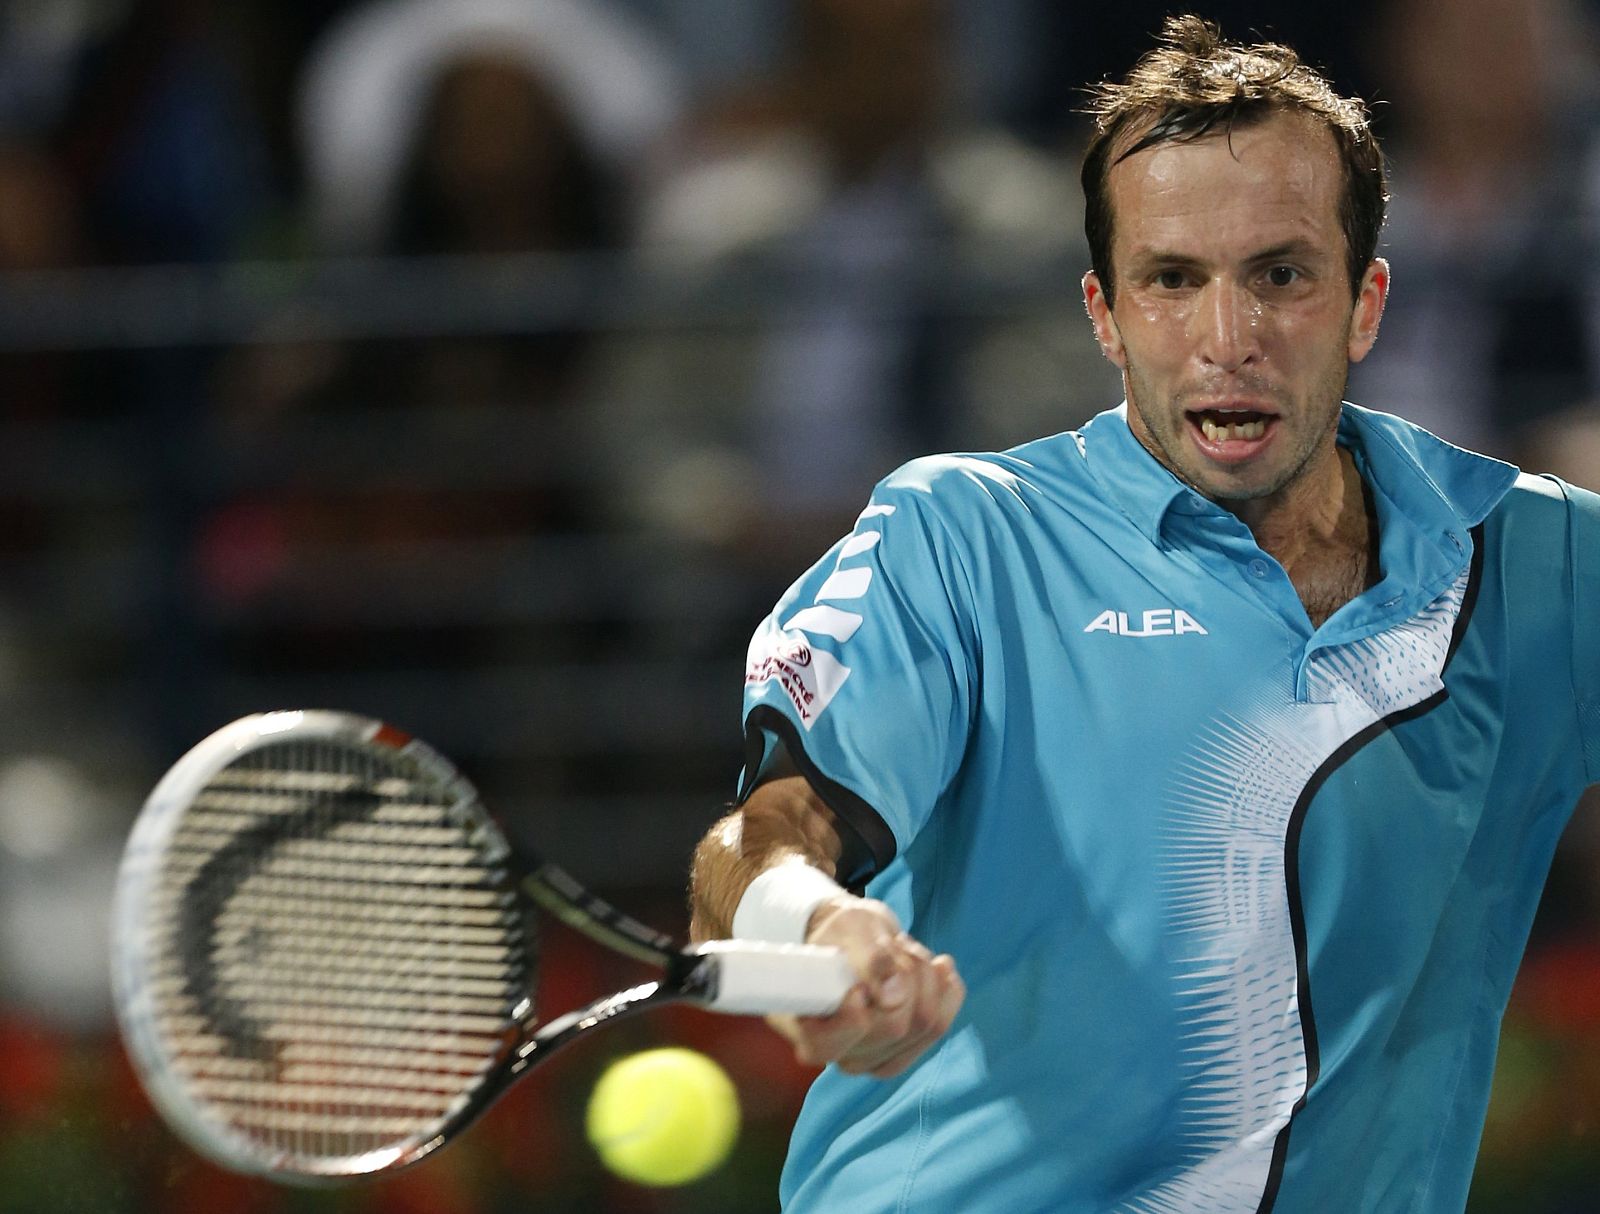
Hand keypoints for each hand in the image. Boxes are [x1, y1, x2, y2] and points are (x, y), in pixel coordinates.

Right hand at [769, 895, 964, 1077]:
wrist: (854, 941)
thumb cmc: (841, 935)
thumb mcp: (849, 930)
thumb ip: (867, 960)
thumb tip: (893, 997)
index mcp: (809, 1032)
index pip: (831, 1044)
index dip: (852, 1017)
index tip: (857, 986)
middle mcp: (842, 1056)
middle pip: (894, 1027)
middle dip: (904, 974)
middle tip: (891, 943)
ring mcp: (877, 1059)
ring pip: (925, 1024)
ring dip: (925, 977)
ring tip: (905, 950)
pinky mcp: (907, 1052)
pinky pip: (942, 1024)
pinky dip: (947, 990)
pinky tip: (939, 967)